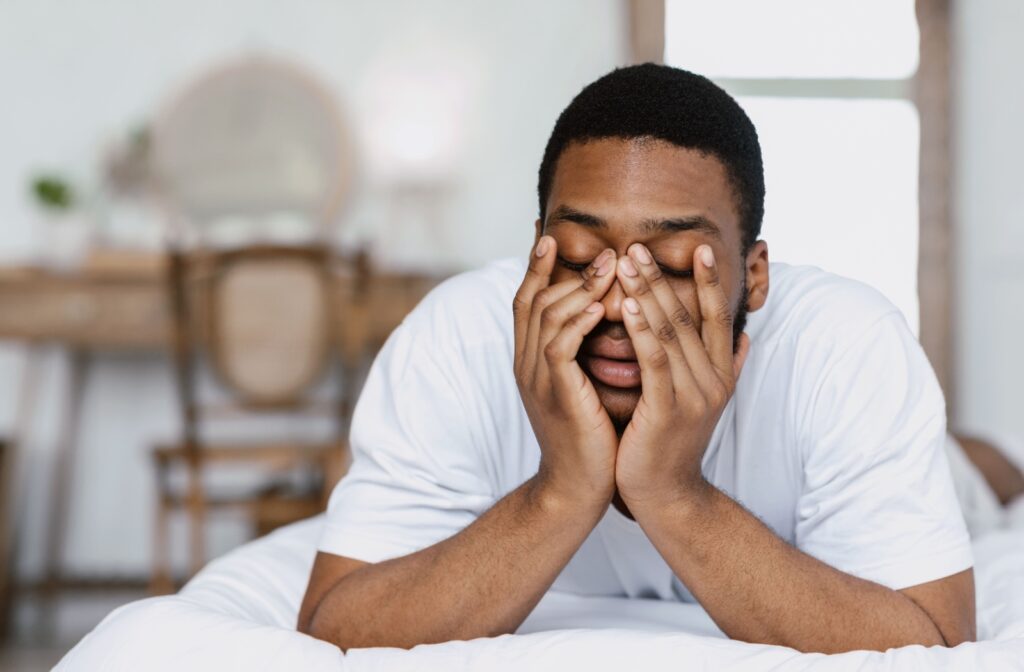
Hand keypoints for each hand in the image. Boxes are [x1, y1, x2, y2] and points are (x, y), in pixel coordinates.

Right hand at [514, 236, 618, 507]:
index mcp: (531, 360)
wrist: (578, 488)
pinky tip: (601, 306)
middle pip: (532, 300)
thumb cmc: (591, 436)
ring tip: (610, 266)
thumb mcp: (585, 385)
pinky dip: (578, 322)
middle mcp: (526, 364)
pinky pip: (559, 348)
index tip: (552, 237)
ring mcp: (537, 379)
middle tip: (603, 249)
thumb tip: (612, 316)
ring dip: (580, 288)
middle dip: (563, 269)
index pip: (526, 302)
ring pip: (547, 318)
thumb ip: (587, 351)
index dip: (537, 268)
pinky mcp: (556, 394)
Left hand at [613, 243, 749, 507]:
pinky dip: (641, 331)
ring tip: (625, 265)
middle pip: (688, 317)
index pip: (718, 317)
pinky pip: (655, 362)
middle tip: (636, 247)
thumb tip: (745, 339)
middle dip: (661, 279)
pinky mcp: (668, 410)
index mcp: (722, 374)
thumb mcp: (703, 402)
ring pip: (670, 333)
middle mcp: (713, 380)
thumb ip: (725, 368)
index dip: (709, 282)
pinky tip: (625, 307)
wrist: (667, 495)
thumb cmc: (673, 444)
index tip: (698, 249)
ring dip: (647, 295)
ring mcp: (694, 395)